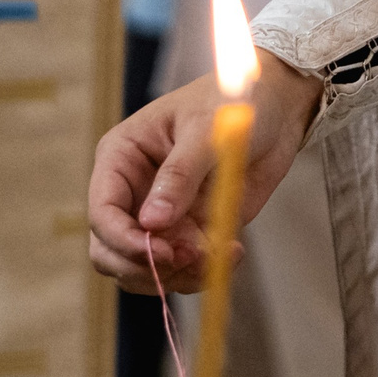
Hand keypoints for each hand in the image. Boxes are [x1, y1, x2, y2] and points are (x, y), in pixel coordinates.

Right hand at [85, 52, 321, 292]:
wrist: (274, 107)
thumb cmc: (231, 100)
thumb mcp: (206, 131)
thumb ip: (180, 175)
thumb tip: (151, 223)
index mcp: (121, 157)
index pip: (103, 212)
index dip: (124, 240)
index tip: (161, 253)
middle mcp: (133, 192)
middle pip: (111, 252)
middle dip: (147, 266)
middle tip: (191, 258)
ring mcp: (161, 216)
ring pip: (146, 269)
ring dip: (179, 276)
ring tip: (221, 255)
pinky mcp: (190, 230)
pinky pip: (184, 270)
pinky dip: (204, 273)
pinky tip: (234, 251)